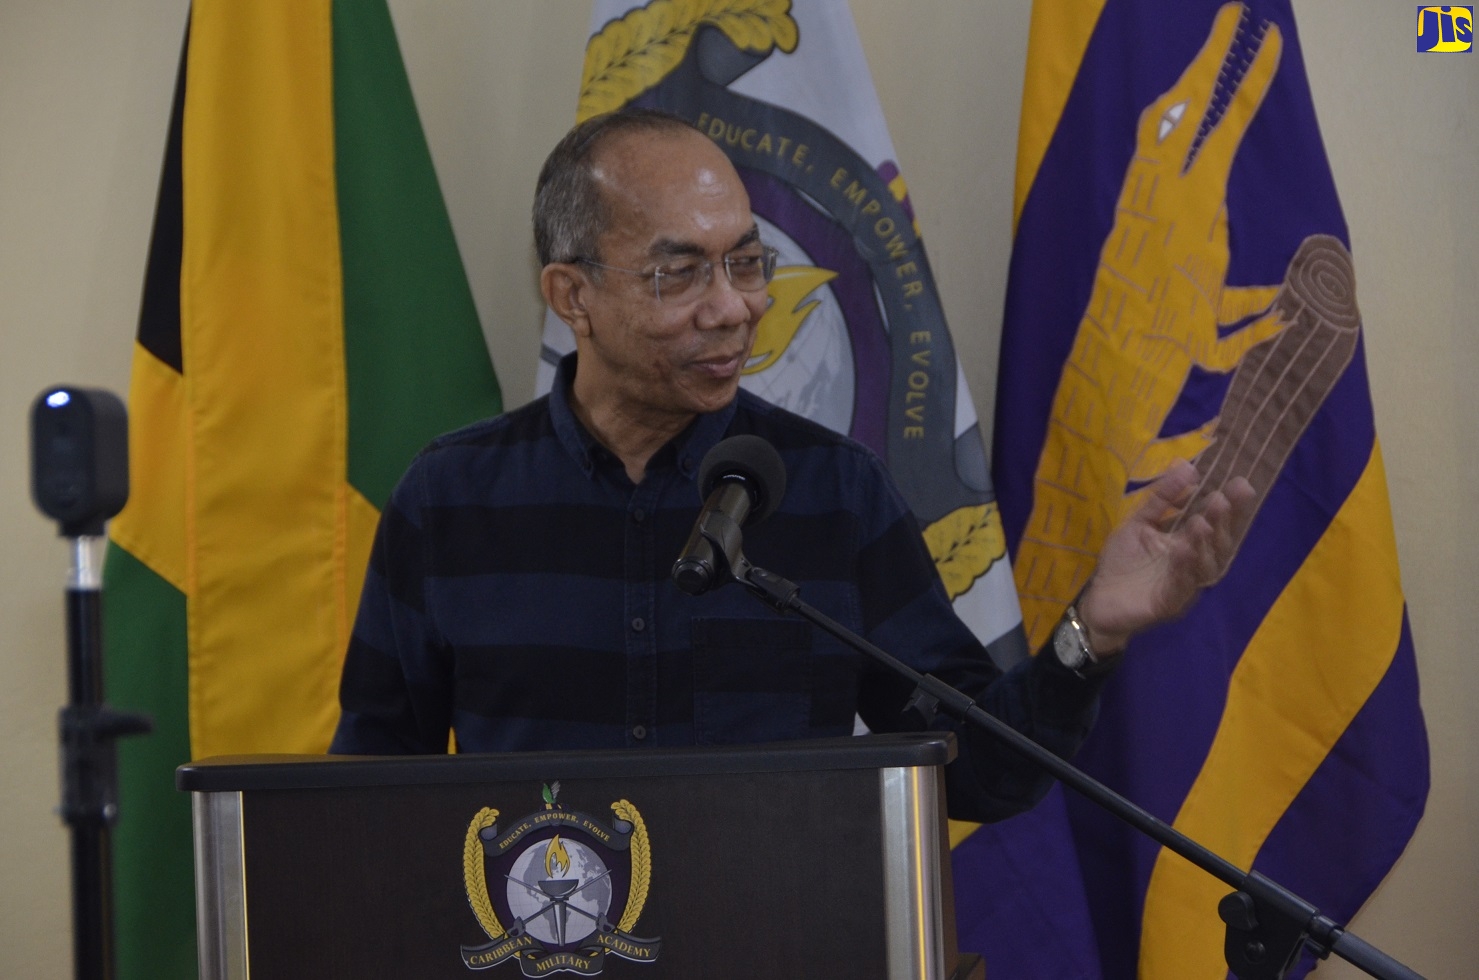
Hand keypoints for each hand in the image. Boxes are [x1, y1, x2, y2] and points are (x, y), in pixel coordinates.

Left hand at [1077, 459, 1253, 654]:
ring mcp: (1184, 585)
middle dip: (1222, 522)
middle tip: (1222, 500)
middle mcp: (1194, 564)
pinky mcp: (1169, 603)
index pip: (1216, 522)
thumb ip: (1162, 498)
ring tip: (1202, 523)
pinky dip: (1185, 568)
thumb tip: (1187, 465)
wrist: (1099, 600)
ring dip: (1204, 544)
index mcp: (1190, 543)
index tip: (1242, 483)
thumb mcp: (1140, 522)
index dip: (1231, 506)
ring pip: (1203, 566)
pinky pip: (1181, 586)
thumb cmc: (1123, 561)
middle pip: (1217, 544)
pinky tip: (1184, 550)